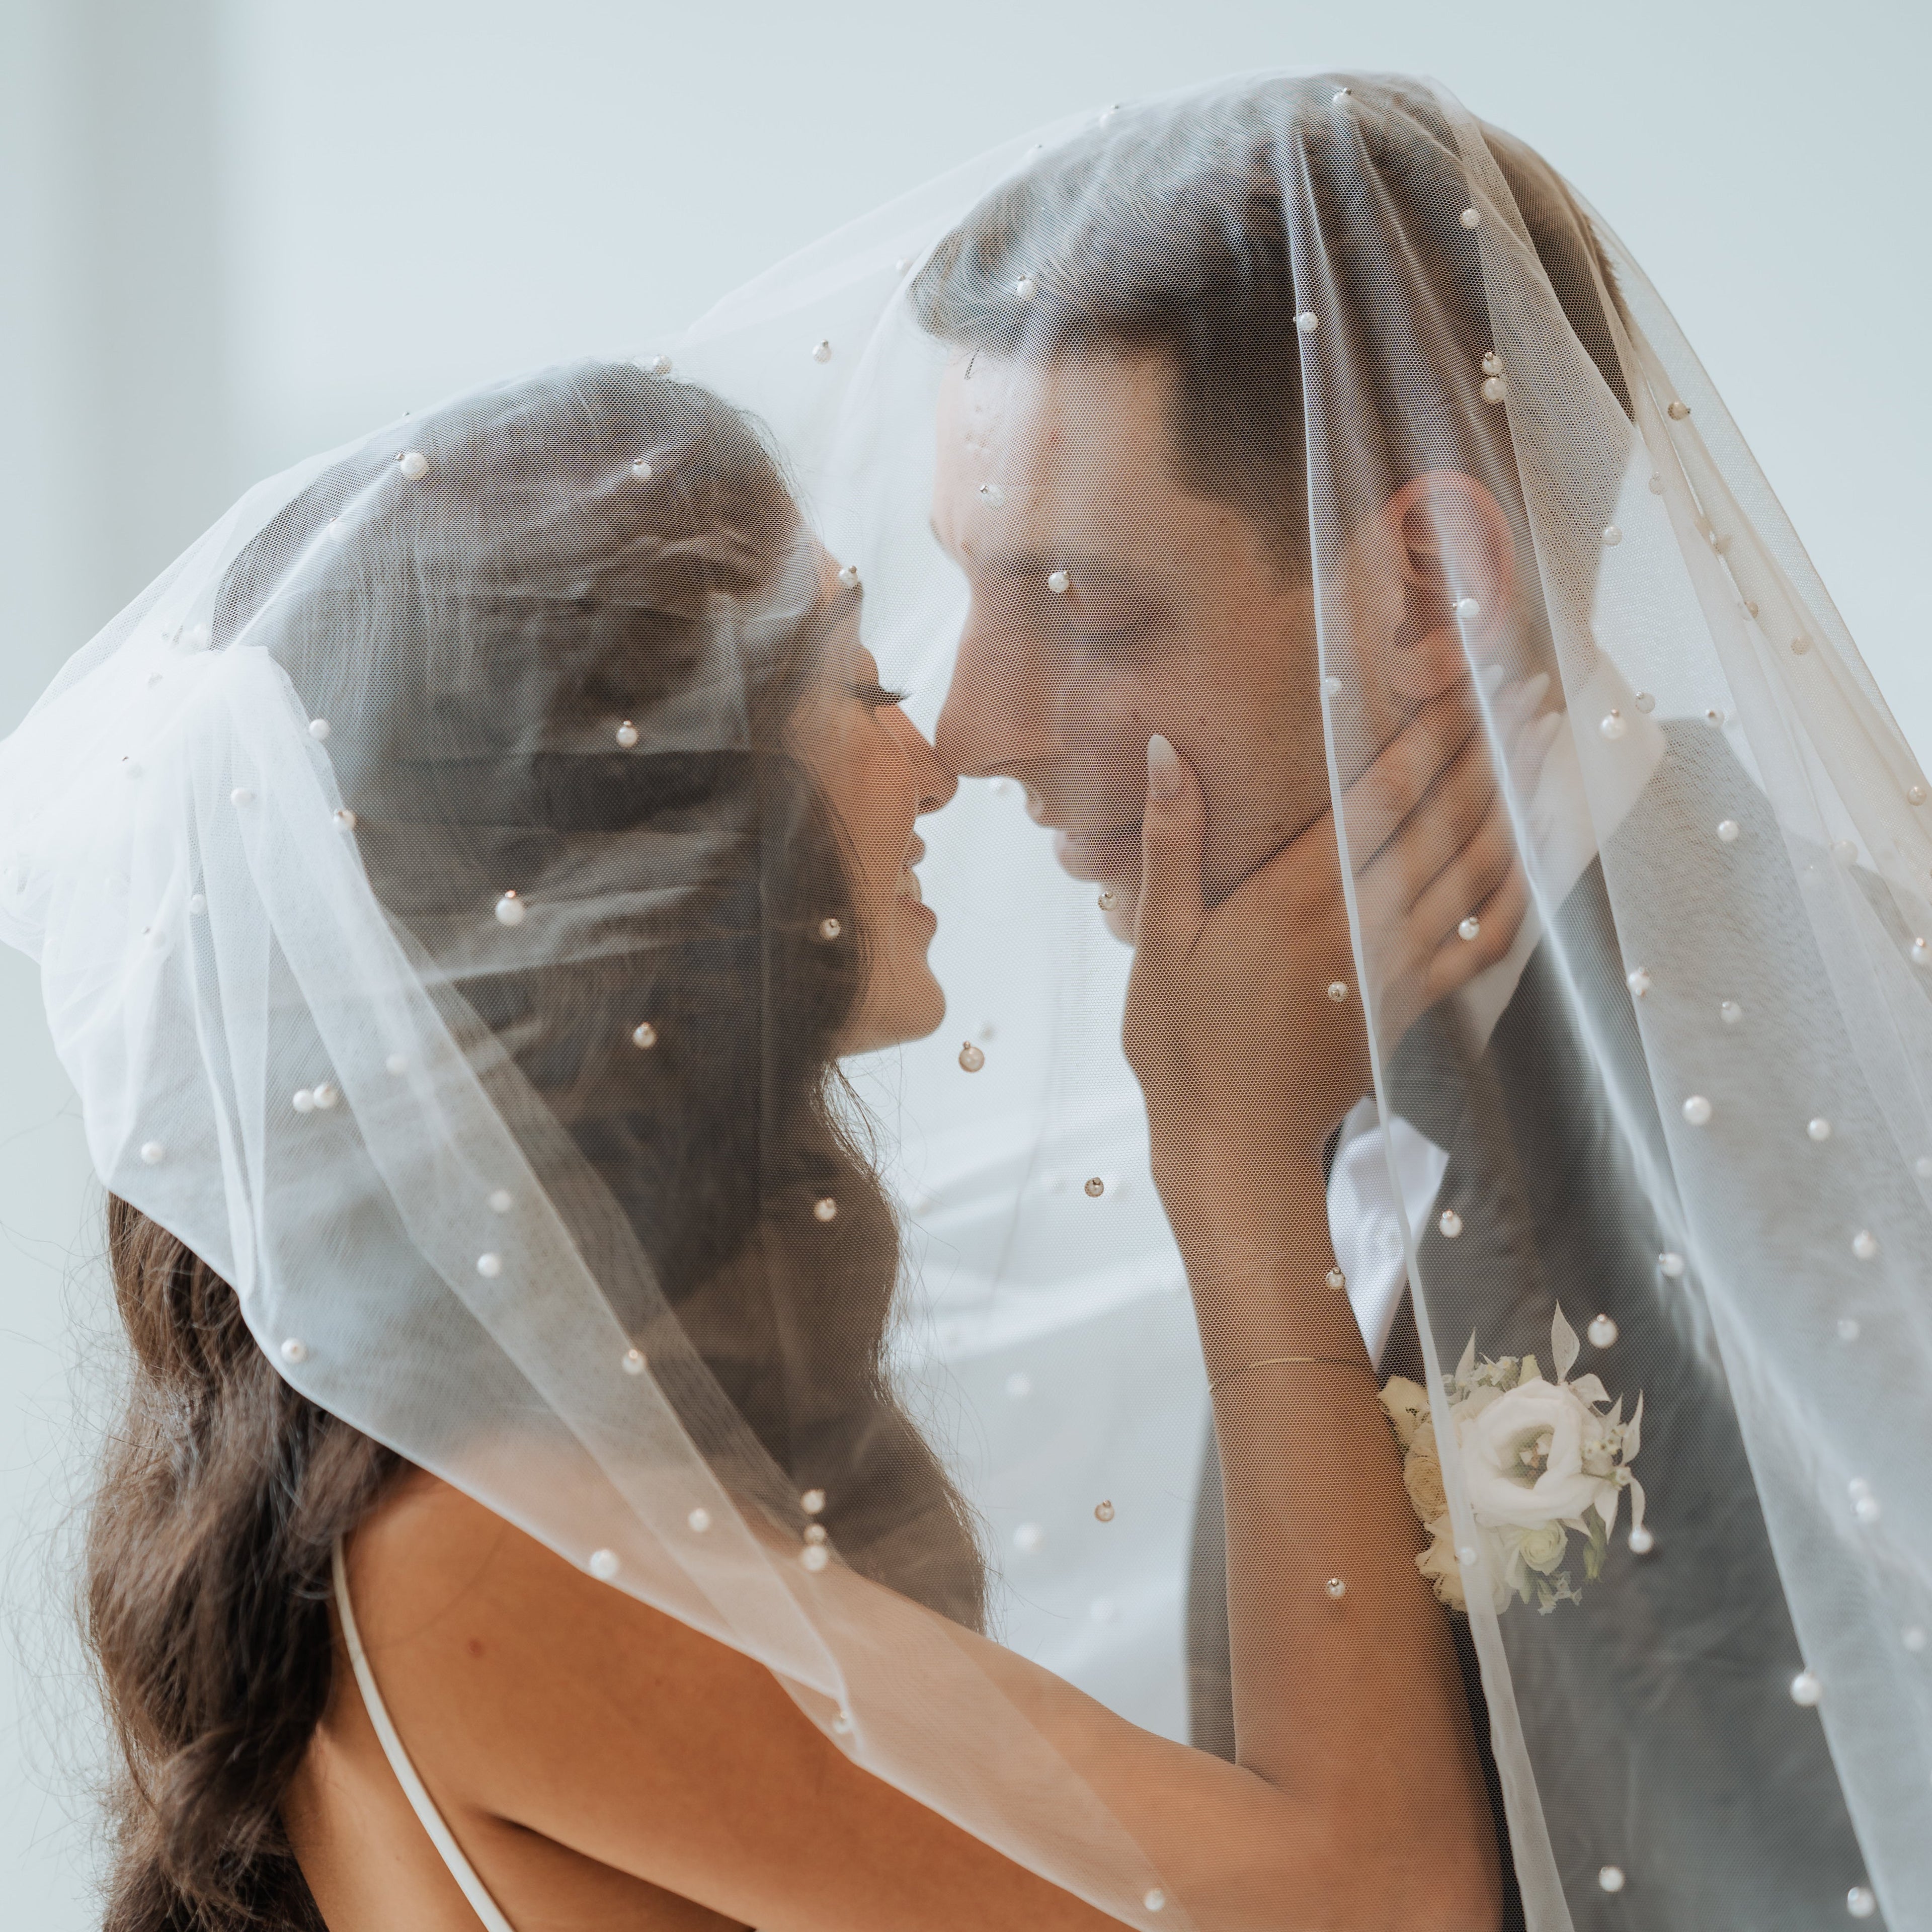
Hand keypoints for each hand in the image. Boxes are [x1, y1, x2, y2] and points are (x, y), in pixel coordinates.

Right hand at [1123, 677, 1558, 1276]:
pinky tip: (1536, 857)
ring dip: (1517, 804)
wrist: (1230, 1146)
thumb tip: (1165, 748)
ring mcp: (1395, 967)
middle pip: (1446, 820)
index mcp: (1297, 898)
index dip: (1434, 732)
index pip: (1384, 793)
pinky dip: (1517, 892)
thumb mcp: (1154, 940)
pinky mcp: (1410, 1006)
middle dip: (1492, 749)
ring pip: (1476, 872)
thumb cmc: (1179, 1044)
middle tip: (1532, 689)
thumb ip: (1170, 841)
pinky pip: (1482, 942)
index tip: (1472, 680)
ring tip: (1548, 748)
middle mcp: (1361, 925)